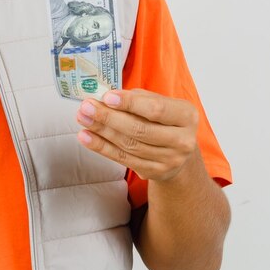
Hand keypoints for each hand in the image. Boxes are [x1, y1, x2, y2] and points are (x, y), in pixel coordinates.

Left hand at [75, 88, 199, 182]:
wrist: (178, 152)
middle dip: (109, 117)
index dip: (130, 103)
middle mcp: (182, 140)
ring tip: (83, 118)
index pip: (156, 109)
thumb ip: (138, 98)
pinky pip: (123, 159)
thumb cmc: (164, 120)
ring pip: (129, 145)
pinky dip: (102, 147)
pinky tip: (87, 137)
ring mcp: (169, 160)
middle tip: (87, 107)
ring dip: (101, 130)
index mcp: (187, 116)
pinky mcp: (154, 172)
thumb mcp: (161, 103)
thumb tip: (107, 97)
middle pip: (139, 129)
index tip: (107, 97)